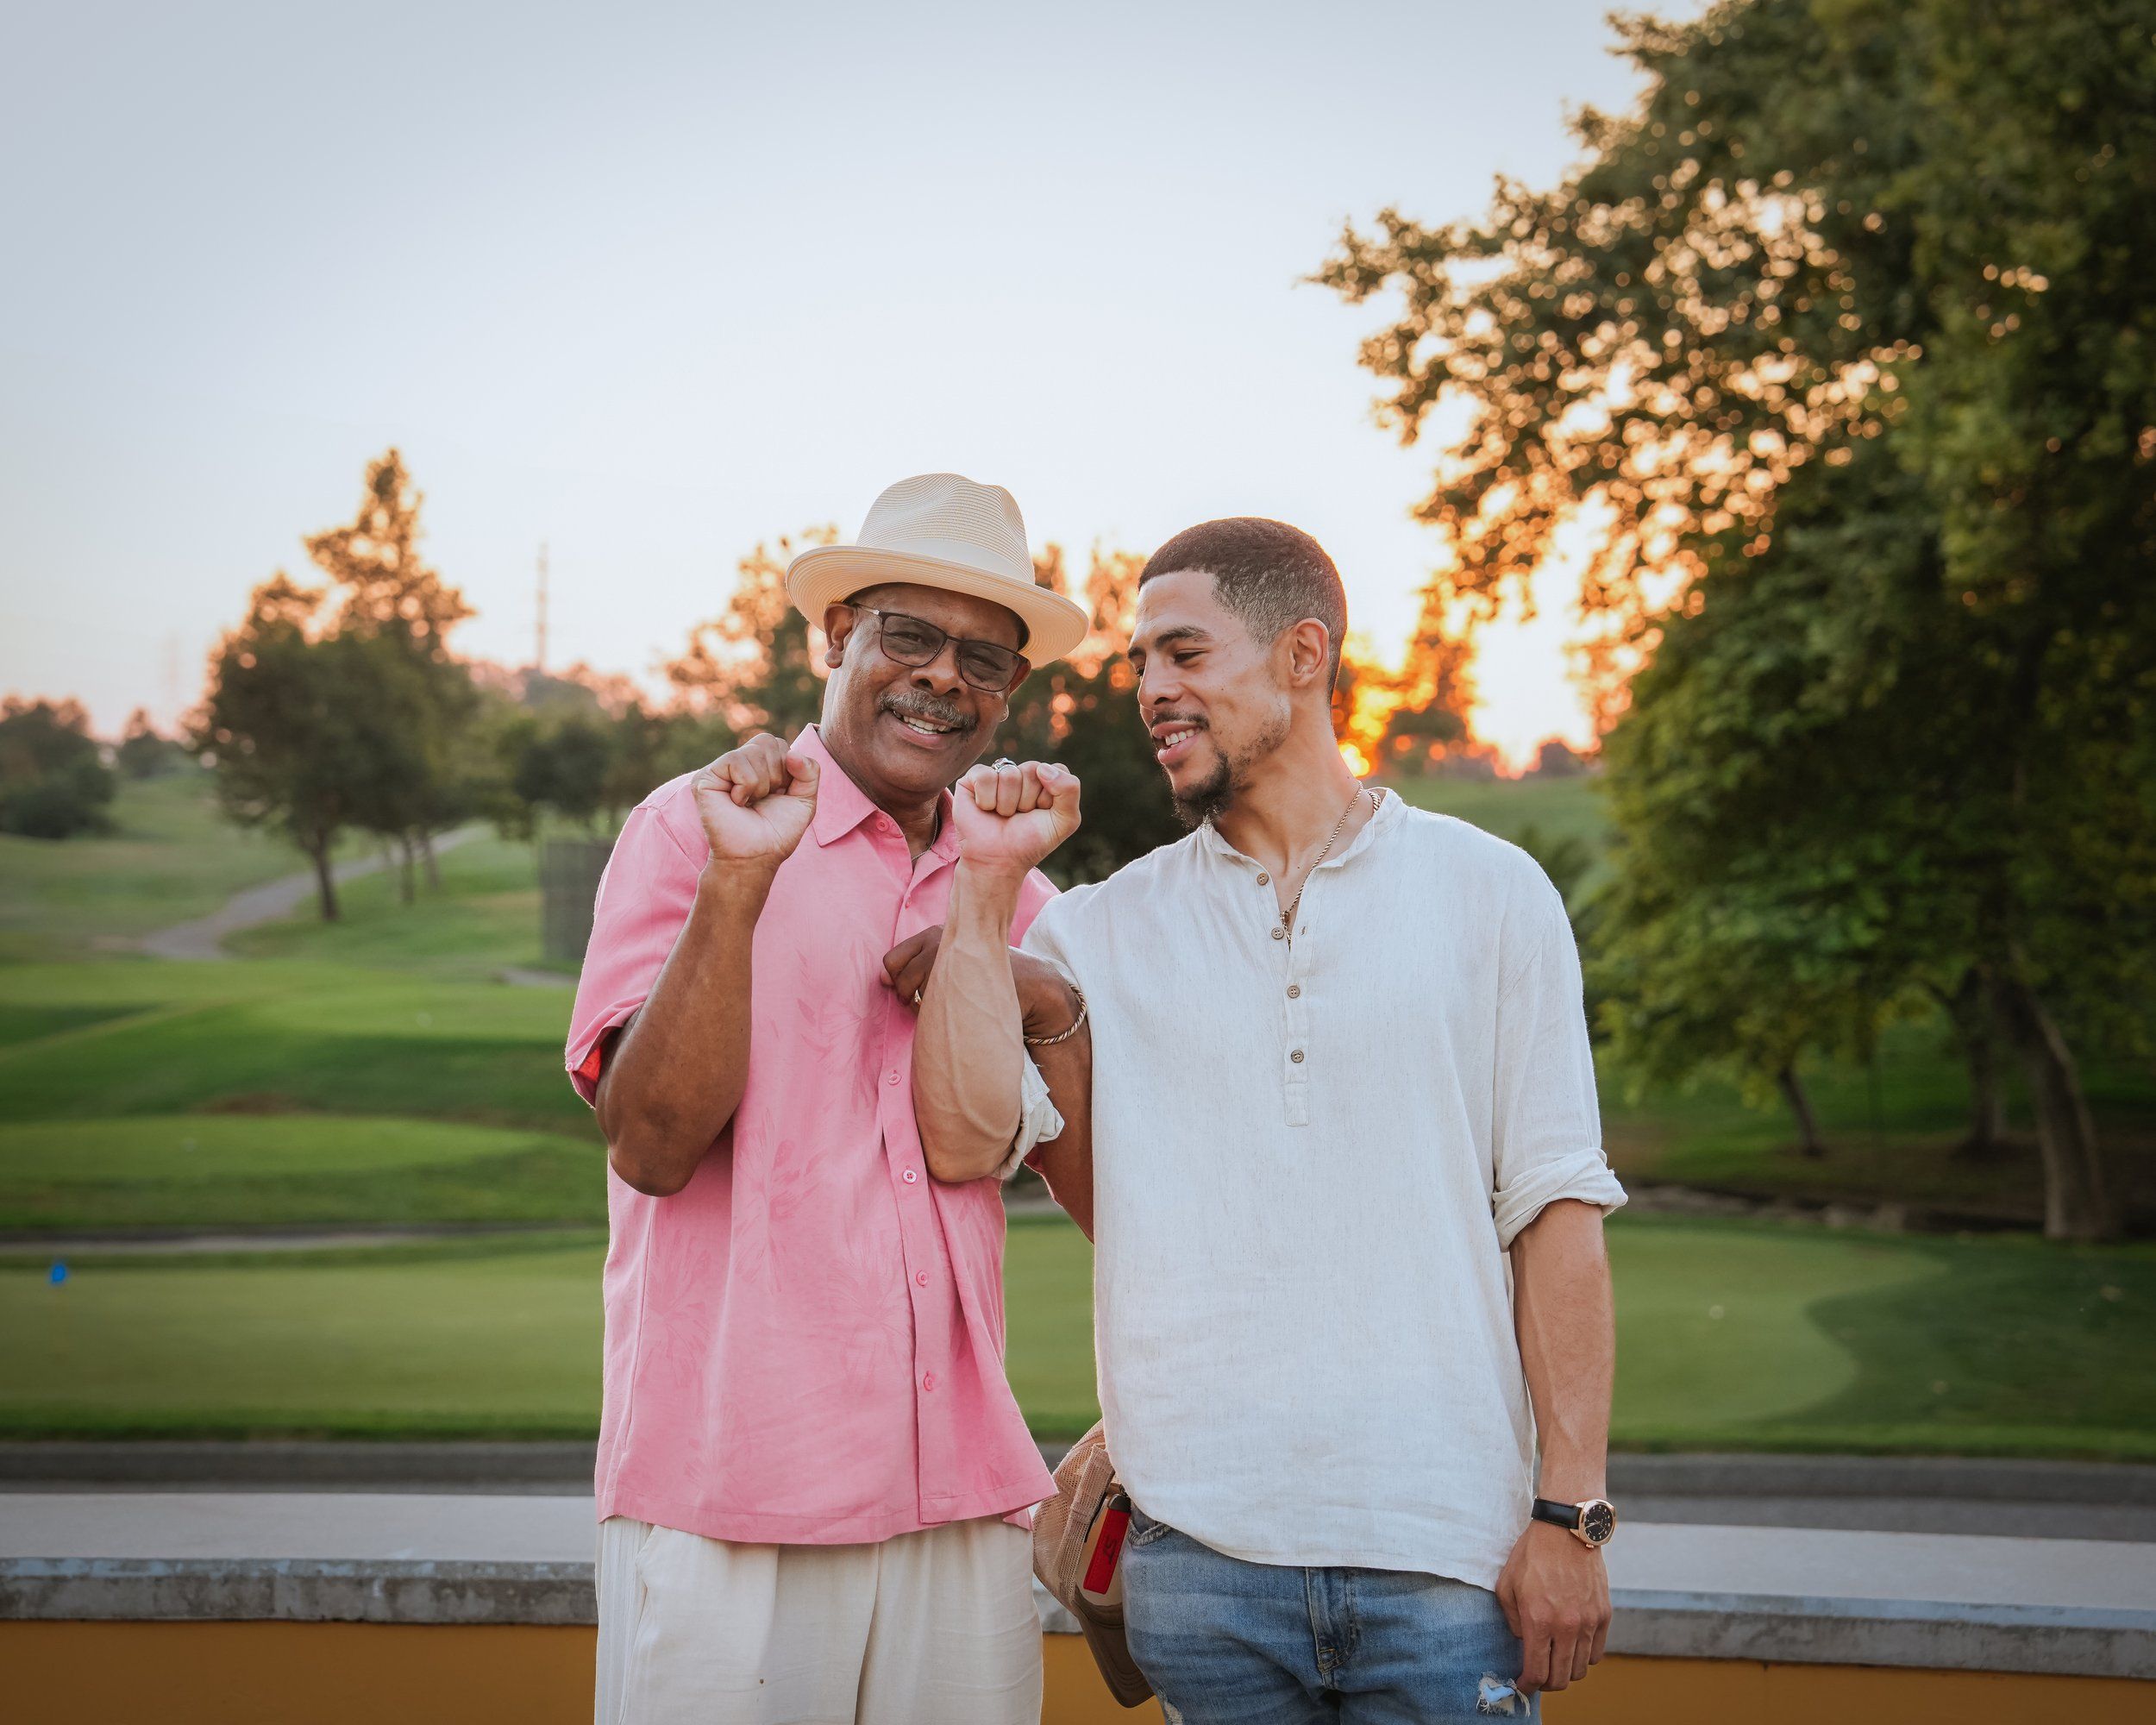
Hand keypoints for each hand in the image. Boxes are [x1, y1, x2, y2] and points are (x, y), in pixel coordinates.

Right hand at [691, 734, 818, 867]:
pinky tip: (737, 803)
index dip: (788, 769)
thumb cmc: (777, 832)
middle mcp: (738, 764)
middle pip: (767, 741)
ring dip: (762, 784)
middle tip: (764, 799)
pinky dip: (746, 786)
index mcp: (759, 765)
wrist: (757, 856)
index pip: (778, 744)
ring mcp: (720, 770)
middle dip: (776, 774)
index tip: (779, 795)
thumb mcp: (805, 799)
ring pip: (753, 751)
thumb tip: (793, 754)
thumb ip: (810, 771)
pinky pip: (736, 761)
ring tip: (750, 803)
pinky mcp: (705, 777)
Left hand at [882, 926, 1080, 1037]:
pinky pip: (931, 1004)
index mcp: (935, 934)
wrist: (1031, 985)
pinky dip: (936, 1016)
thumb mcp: (954, 964)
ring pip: (914, 992)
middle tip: (932, 1007)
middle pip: (900, 979)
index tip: (912, 995)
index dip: (896, 982)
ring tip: (948, 1011)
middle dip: (908, 999)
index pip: (891, 960)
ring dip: (923, 1010)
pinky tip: (955, 1014)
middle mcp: (939, 940)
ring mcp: (949, 956)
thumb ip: (918, 967)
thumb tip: (881, 979)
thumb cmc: (990, 977)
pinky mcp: (959, 976)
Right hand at [952, 760, 1079, 876]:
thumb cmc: (1030, 842)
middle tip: (1019, 817)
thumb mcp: (1065, 821)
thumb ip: (1070, 789)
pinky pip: (985, 776)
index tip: (1042, 814)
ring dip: (1007, 804)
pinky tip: (986, 809)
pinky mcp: (974, 778)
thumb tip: (1042, 767)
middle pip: (1032, 770)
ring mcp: (998, 774)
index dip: (1050, 798)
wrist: (998, 861)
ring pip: (1009, 775)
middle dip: (1027, 800)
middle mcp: (1022, 773)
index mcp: (1046, 779)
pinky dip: (987, 799)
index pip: (1056, 770)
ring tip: (1003, 815)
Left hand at [1495, 1520, 1609, 1695]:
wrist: (1566, 1530)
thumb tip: (1524, 1643)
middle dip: (1546, 1684)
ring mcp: (1589, 1622)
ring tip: (1556, 1661)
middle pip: (1561, 1678)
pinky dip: (1585, 1657)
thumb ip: (1512, 1621)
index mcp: (1539, 1621)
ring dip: (1566, 1672)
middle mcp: (1567, 1626)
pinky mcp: (1604, 1615)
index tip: (1523, 1684)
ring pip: (1581, 1669)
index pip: (1537, 1672)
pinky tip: (1573, 1647)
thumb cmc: (1532, 1555)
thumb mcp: (1507, 1585)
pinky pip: (1597, 1652)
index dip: (1528, 1685)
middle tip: (1538, 1676)